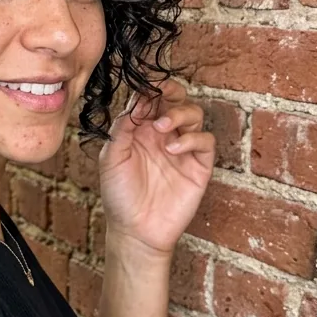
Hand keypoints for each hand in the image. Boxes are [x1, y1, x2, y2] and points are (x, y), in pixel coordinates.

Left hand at [98, 77, 215, 257]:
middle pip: (176, 99)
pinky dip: (193, 138)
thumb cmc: (119, 195)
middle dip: (171, 90)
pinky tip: (173, 149)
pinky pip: (205, 141)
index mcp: (140, 129)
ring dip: (180, 113)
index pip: (149, 98)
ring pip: (194, 114)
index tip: (144, 86)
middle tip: (162, 92)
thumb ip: (122, 128)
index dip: (149, 88)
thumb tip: (137, 101)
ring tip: (163, 127)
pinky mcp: (198, 165)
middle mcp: (163, 134)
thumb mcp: (111, 158)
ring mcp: (182, 148)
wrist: (135, 230)